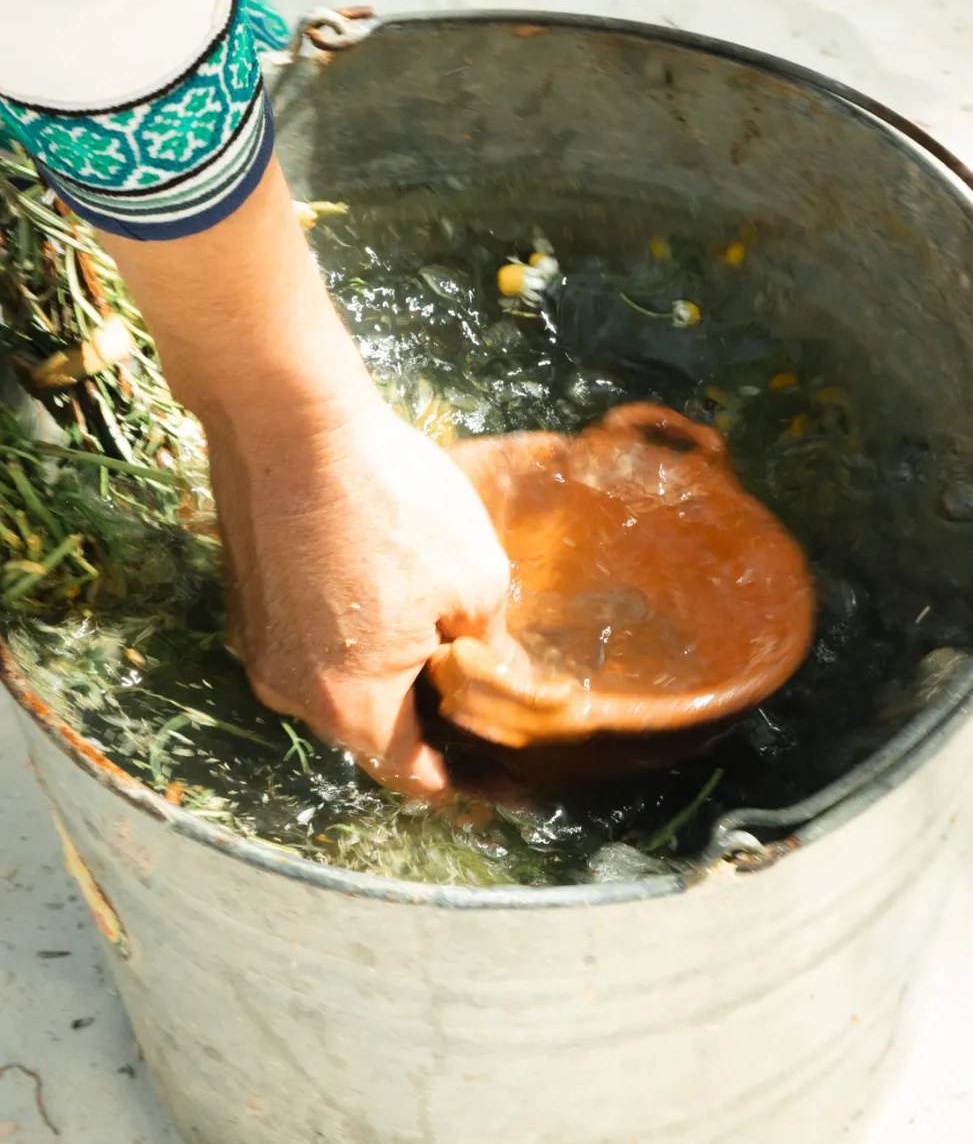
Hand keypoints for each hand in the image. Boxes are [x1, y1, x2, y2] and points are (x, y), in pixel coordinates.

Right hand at [211, 390, 509, 792]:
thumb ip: (491, 648)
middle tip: (475, 680)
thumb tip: (500, 680)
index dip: (459, 775)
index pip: (410, 774)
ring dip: (383, 663)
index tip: (495, 769)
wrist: (291, 423)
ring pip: (337, 677)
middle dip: (423, 711)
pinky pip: (308, 635)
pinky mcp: (246, 598)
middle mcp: (292, 692)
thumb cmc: (394, 505)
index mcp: (351, 705)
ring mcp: (259, 645)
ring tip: (432, 620)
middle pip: (371, 727)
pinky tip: (379, 579)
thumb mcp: (477, 579)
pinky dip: (346, 625)